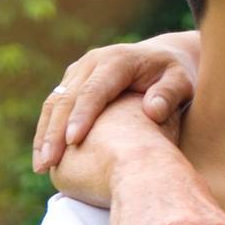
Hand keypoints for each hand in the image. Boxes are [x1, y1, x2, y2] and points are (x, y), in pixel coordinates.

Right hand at [33, 32, 199, 172]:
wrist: (166, 58)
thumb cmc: (177, 76)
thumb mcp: (183, 82)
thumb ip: (170, 94)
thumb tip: (152, 111)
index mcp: (118, 60)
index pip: (94, 90)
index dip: (82, 115)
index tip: (73, 142)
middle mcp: (93, 62)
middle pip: (67, 98)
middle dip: (54, 131)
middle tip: (47, 163)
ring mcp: (80, 71)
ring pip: (54, 102)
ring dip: (44, 134)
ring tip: (41, 165)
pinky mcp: (74, 82)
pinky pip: (55, 106)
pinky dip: (47, 130)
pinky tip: (46, 156)